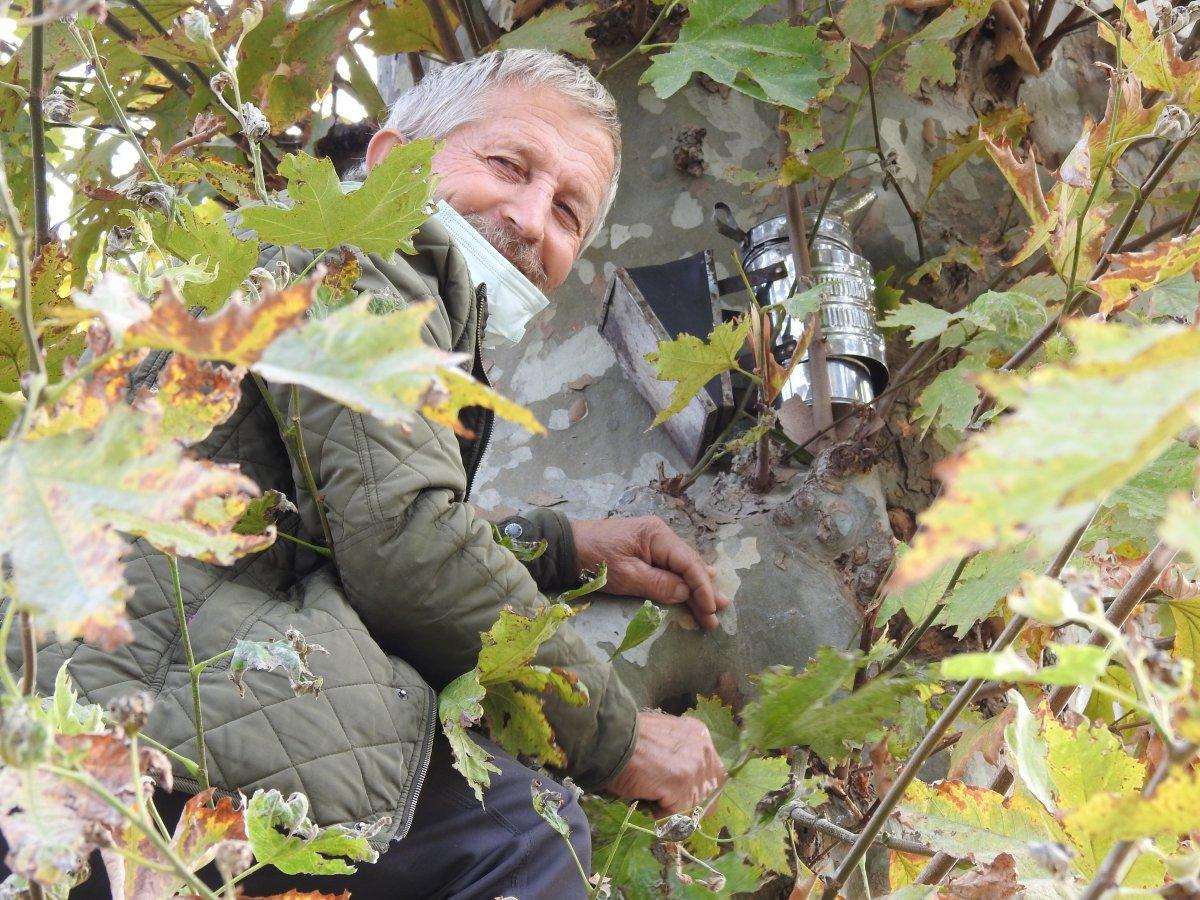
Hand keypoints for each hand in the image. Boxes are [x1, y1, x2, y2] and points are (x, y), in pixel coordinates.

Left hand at [570, 516, 729, 628]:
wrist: (564, 547)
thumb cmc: (593, 559)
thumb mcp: (627, 576)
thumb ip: (659, 585)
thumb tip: (686, 594)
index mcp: (658, 535)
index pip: (689, 564)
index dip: (702, 589)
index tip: (710, 610)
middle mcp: (660, 534)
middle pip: (689, 564)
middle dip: (704, 589)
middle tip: (720, 611)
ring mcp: (652, 540)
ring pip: (681, 565)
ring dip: (696, 586)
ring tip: (714, 603)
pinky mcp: (643, 549)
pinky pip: (669, 565)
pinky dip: (681, 580)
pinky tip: (696, 586)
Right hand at [606, 710, 726, 814]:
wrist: (611, 739)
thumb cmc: (630, 736)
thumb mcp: (665, 736)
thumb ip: (681, 753)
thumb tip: (682, 776)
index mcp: (700, 735)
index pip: (713, 773)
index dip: (697, 787)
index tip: (679, 791)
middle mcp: (704, 751)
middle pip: (709, 794)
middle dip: (689, 802)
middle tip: (666, 799)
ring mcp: (695, 770)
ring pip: (693, 807)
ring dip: (673, 807)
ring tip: (651, 793)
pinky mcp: (681, 788)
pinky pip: (676, 814)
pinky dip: (659, 812)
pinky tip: (646, 796)